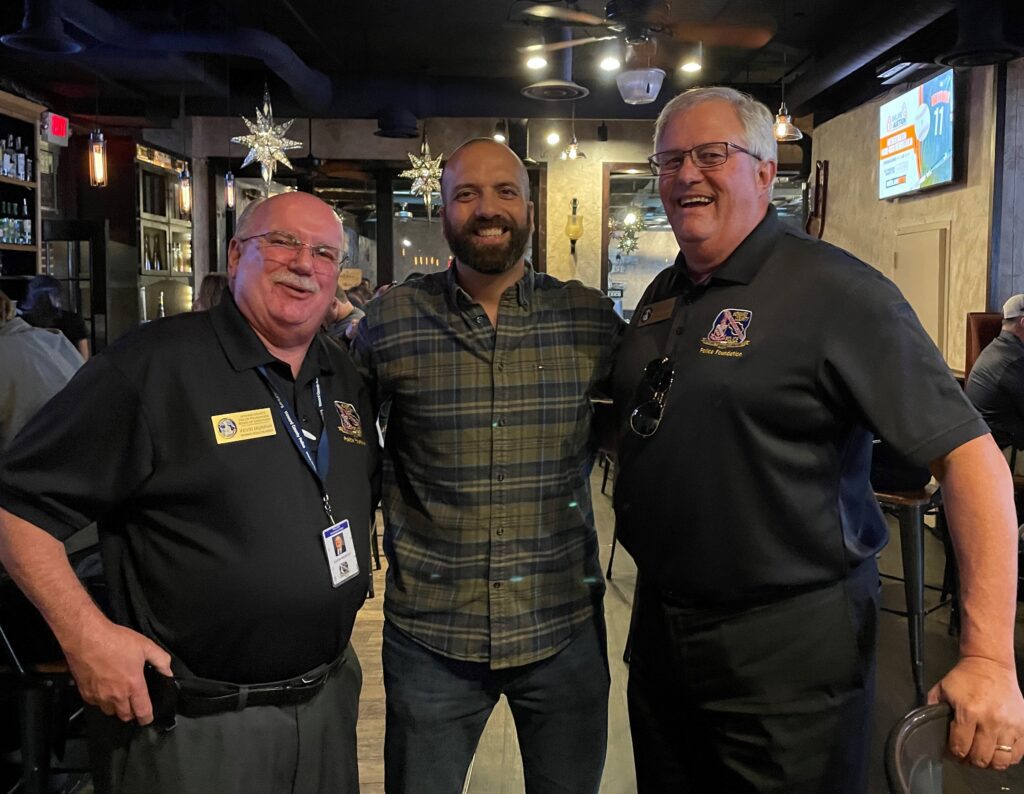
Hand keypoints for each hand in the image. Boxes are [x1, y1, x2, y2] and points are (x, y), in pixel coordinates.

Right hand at [62, 618, 172, 725]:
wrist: (86, 638)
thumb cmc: (115, 640)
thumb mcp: (146, 646)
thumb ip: (161, 661)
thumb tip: (168, 673)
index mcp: (133, 686)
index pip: (142, 712)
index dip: (147, 718)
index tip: (148, 718)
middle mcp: (116, 695)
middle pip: (125, 716)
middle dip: (132, 713)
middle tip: (134, 703)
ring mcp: (99, 696)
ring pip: (110, 711)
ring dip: (116, 707)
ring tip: (120, 695)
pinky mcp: (85, 693)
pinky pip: (96, 704)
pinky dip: (101, 700)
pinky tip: (105, 688)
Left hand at [929, 655, 1023, 769]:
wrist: (990, 664)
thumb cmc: (965, 677)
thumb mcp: (941, 689)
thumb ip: (932, 709)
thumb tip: (926, 728)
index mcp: (969, 712)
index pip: (960, 747)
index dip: (953, 754)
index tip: (951, 753)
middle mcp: (991, 720)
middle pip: (980, 758)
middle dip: (969, 761)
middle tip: (965, 756)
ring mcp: (1010, 725)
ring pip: (1000, 761)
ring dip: (989, 762)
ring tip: (981, 755)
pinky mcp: (1023, 726)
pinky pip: (1017, 754)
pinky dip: (1007, 758)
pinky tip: (997, 751)